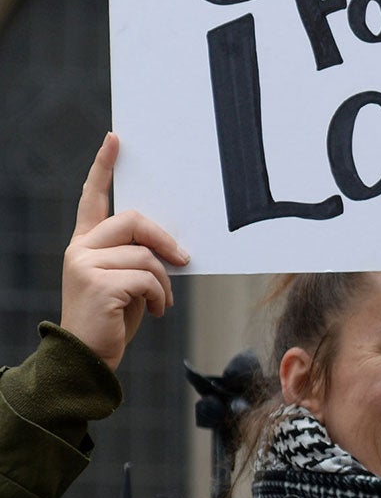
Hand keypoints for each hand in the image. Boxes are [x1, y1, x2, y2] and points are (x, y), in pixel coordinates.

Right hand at [60, 133, 187, 371]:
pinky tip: (155, 312)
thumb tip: (174, 246)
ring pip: (146, 254)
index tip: (116, 140)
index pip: (93, 198)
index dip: (104, 168)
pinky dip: (160, 296)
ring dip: (164, 282)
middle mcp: (79, 249)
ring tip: (159, 303)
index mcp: (85, 244)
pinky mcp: (98, 283)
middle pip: (134, 220)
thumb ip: (138, 256)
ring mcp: (84, 265)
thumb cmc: (113, 318)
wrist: (88, 356)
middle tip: (183, 261)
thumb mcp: (128, 281)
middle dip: (165, 240)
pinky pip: (148, 278)